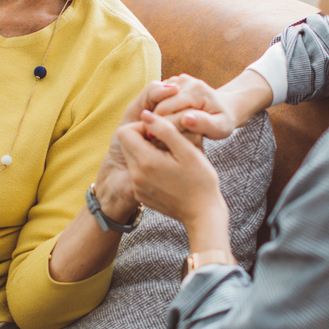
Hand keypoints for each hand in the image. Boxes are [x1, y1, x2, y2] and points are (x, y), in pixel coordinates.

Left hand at [117, 111, 227, 244]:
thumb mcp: (187, 150)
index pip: (126, 131)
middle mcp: (136, 174)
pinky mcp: (141, 195)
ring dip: (145, 152)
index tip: (162, 131)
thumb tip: (146, 114)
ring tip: (169, 157)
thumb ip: (165, 129)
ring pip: (131, 157)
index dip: (142, 126)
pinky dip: (148, 167)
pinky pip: (136, 173)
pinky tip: (167, 172)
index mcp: (146, 161)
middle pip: (126, 144)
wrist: (202, 214)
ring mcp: (137, 186)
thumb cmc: (201, 181)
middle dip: (143, 138)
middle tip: (166, 142)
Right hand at [151, 74, 244, 140]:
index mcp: (196, 91)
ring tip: (162, 132)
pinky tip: (165, 123)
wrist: (224, 107)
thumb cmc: (223, 120)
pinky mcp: (172, 82)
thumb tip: (186, 119)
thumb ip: (204, 124)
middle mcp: (185, 81)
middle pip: (159, 105)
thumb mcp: (220, 127)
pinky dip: (158, 111)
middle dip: (157, 123)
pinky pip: (157, 99)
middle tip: (158, 139)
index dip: (162, 127)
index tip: (161, 141)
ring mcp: (177, 79)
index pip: (167, 110)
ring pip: (155, 102)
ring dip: (156, 117)